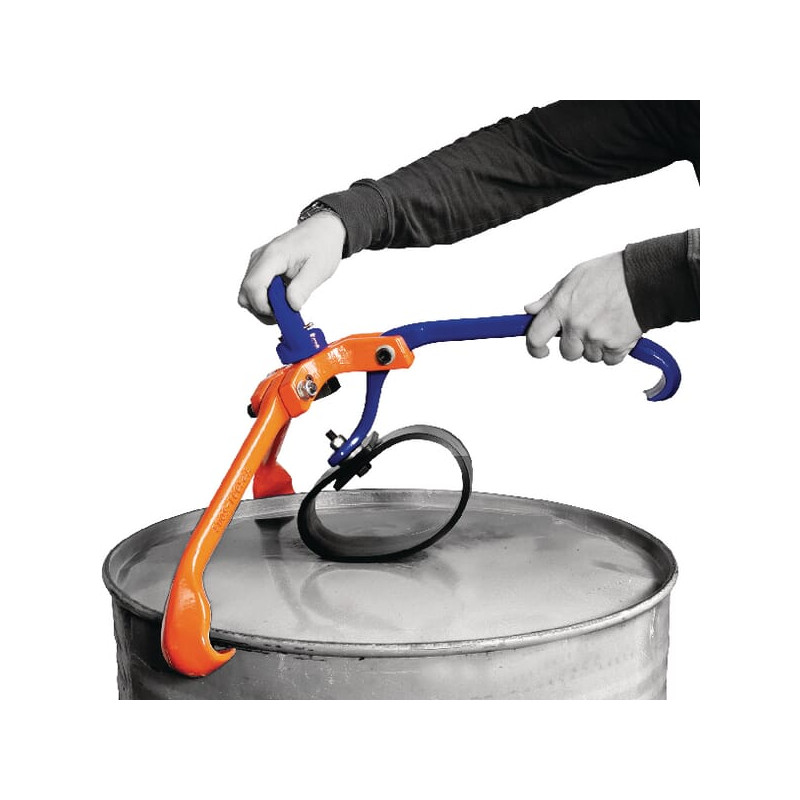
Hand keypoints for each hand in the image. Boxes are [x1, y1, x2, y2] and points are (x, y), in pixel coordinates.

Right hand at [238, 211, 345, 322]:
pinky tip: (283, 297)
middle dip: (262, 309)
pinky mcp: (261, 267)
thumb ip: (302, 289)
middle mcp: (260, 257)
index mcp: (274, 255)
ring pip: (247, 293)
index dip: (263, 306)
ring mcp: (258, 261)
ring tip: (286, 304)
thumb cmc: (322, 245)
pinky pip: (255, 288)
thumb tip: (291, 307)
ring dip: (264, 305)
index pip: (253, 286)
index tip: (282, 314)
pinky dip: (266, 298)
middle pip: (245, 293)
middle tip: (284, 313)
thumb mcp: (318, 269)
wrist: (323, 230)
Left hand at [525, 251, 642, 364]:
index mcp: (561, 307)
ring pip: (590, 356)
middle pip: (567, 353)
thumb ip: (550, 298)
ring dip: (597, 346)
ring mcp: (595, 338)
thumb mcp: (574, 277)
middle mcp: (575, 325)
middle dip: (576, 344)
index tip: (540, 351)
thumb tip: (530, 310)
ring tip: (609, 322)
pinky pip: (610, 359)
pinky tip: (620, 330)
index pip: (535, 338)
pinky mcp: (615, 347)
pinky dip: (615, 350)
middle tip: (590, 326)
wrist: (647, 278)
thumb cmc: (612, 274)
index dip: (535, 348)